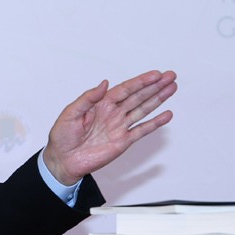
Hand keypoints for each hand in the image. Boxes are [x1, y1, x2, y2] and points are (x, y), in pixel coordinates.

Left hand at [41, 69, 177, 185]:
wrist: (63, 160)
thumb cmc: (62, 136)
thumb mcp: (70, 113)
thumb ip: (88, 98)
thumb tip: (104, 83)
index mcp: (102, 103)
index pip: (126, 89)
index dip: (141, 81)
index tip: (156, 74)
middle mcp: (114, 112)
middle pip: (138, 96)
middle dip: (155, 86)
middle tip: (171, 76)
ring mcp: (120, 126)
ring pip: (143, 109)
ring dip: (158, 99)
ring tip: (172, 88)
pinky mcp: (123, 141)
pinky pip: (142, 130)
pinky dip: (155, 123)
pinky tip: (167, 115)